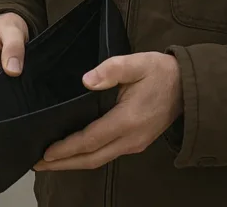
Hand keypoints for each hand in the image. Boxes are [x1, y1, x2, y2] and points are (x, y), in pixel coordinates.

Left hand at [33, 51, 182, 171]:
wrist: (187, 86)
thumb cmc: (160, 72)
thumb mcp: (137, 62)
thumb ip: (111, 69)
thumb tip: (86, 80)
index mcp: (127, 120)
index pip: (90, 140)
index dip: (66, 148)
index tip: (45, 152)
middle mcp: (131, 138)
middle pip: (92, 158)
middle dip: (63, 163)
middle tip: (38, 164)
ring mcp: (135, 144)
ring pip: (99, 160)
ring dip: (74, 162)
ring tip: (50, 162)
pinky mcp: (136, 143)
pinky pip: (107, 154)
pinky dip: (87, 157)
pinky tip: (74, 153)